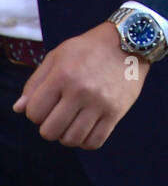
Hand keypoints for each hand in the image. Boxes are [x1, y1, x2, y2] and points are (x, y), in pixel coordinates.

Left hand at [12, 23, 148, 148]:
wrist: (129, 43)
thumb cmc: (89, 49)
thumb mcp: (57, 56)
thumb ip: (35, 83)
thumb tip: (19, 109)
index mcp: (63, 75)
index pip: (34, 113)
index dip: (35, 112)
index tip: (46, 104)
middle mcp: (80, 91)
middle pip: (50, 131)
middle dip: (49, 127)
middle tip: (58, 116)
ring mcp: (100, 103)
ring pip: (72, 139)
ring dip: (66, 135)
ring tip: (72, 122)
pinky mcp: (116, 112)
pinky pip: (95, 142)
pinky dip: (85, 141)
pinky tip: (85, 128)